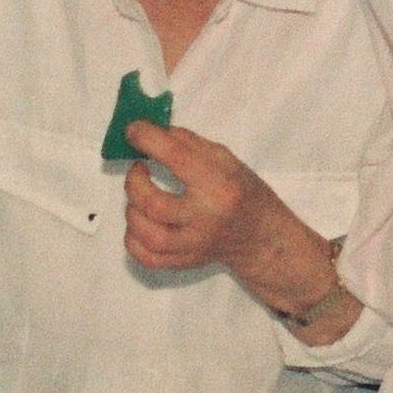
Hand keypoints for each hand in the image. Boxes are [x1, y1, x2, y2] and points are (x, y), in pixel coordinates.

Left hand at [118, 118, 323, 303]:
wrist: (259, 235)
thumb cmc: (242, 191)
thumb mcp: (225, 158)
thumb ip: (186, 143)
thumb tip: (148, 132)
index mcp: (220, 186)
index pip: (177, 158)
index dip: (147, 139)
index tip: (134, 131)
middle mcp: (206, 219)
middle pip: (154, 204)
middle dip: (134, 181)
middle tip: (139, 169)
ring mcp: (194, 245)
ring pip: (145, 234)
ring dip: (132, 209)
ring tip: (141, 196)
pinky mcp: (184, 262)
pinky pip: (145, 256)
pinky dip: (133, 238)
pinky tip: (142, 221)